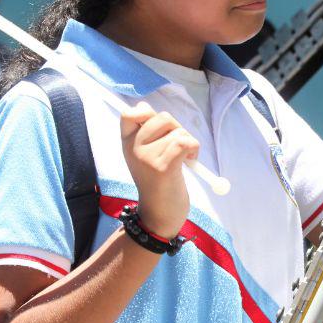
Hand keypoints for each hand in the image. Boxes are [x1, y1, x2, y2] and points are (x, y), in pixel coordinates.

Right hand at [120, 102, 197, 238]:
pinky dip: (194, 149)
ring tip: (183, 160)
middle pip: (162, 117)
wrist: (159, 216)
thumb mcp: (144, 156)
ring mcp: (147, 157)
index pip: (129, 113)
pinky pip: (184, 142)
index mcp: (127, 144)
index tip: (159, 129)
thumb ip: (145, 133)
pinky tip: (190, 162)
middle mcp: (134, 148)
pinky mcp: (163, 167)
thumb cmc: (157, 184)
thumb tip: (144, 106)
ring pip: (178, 131)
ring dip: (188, 142)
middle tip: (178, 148)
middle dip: (177, 128)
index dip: (146, 113)